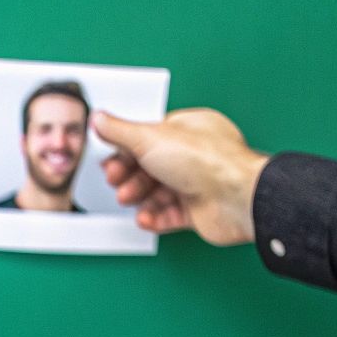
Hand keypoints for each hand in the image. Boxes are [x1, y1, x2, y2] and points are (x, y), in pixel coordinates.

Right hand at [93, 108, 270, 245]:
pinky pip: (169, 215)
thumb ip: (120, 131)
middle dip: (130, 177)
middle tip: (118, 181)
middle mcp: (194, 155)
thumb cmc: (207, 162)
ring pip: (157, 193)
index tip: (110, 159)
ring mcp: (197, 184)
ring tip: (130, 199)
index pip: (148, 137)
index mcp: (187, 129)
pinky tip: (146, 217)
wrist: (235, 199)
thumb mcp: (149, 138)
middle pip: (150, 167)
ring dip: (139, 198)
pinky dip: (154, 217)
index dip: (126, 150)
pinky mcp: (198, 210)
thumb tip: (100, 119)